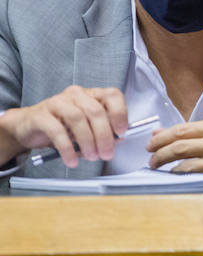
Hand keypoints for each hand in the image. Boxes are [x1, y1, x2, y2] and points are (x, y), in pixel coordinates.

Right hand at [0, 85, 127, 167]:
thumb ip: (103, 131)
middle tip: (107, 153)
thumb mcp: (86, 128)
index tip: (122, 132)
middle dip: (104, 136)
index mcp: (90, 95)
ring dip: (88, 141)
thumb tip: (118, 139)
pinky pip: (57, 131)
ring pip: (77, 119)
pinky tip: (71, 159)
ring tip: (91, 156)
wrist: (27, 127)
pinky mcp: (40, 115)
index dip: (120, 113)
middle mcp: (75, 95)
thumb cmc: (61, 126)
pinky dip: (67, 148)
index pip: (112, 95)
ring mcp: (56, 103)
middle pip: (95, 111)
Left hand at [146, 118, 202, 186]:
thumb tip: (158, 133)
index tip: (150, 144)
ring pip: (183, 157)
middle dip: (159, 151)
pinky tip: (173, 175)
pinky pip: (192, 171)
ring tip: (157, 167)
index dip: (161, 137)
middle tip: (151, 159)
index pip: (182, 128)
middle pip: (179, 142)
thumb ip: (191, 135)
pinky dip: (178, 173)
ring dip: (165, 163)